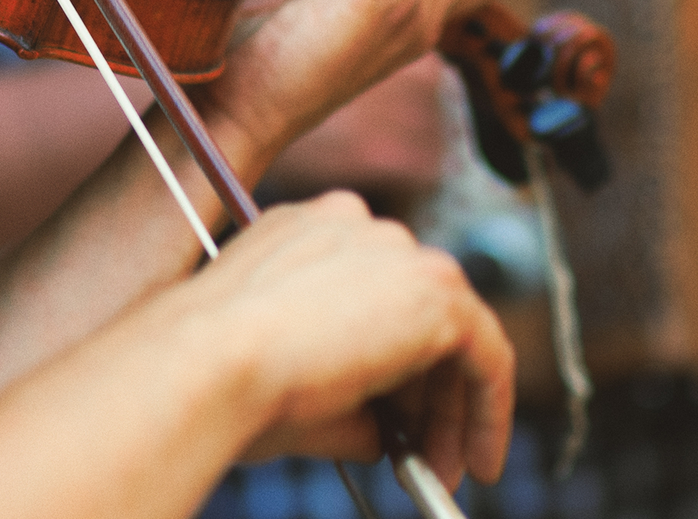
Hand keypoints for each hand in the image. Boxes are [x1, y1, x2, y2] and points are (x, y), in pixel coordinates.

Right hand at [194, 192, 513, 487]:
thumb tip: (386, 434)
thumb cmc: (222, 374)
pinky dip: (487, 410)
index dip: (389, 365)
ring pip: (451, 334)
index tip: (393, 418)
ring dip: (451, 410)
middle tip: (425, 456)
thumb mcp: (287, 373)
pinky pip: (486, 352)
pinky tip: (477, 459)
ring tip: (440, 472)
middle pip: (415, 312)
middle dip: (423, 393)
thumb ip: (348, 388)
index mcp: (305, 232)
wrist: (210, 361)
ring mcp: (396, 249)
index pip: (370, 295)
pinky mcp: (435, 288)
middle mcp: (353, 225)